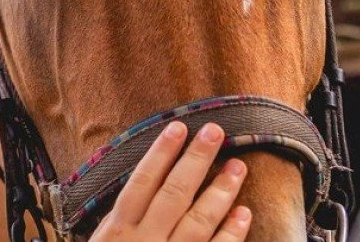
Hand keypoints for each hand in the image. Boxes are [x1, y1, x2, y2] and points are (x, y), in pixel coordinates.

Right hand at [88, 121, 252, 241]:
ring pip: (198, 221)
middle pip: (173, 194)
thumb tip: (140, 193)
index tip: (177, 128)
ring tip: (237, 166)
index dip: (161, 154)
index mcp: (117, 233)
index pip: (141, 183)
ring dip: (220, 191)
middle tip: (215, 132)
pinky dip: (230, 233)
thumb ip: (117, 225)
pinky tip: (242, 213)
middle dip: (196, 160)